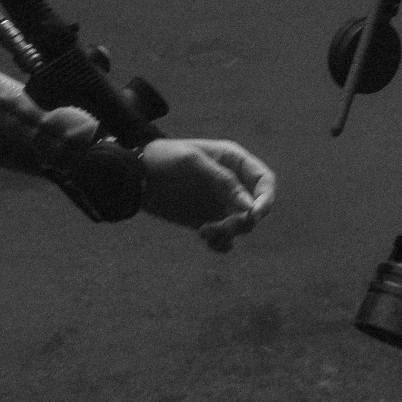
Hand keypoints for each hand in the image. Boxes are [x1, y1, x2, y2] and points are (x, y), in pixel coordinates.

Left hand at [138, 137, 276, 251]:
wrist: (134, 176)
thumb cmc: (163, 158)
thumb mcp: (193, 162)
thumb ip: (223, 181)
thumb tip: (250, 207)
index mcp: (234, 161)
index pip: (265, 181)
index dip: (266, 199)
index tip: (253, 214)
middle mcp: (232, 183)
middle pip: (256, 209)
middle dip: (243, 221)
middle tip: (221, 226)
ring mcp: (220, 204)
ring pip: (241, 226)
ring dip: (228, 232)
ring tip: (205, 231)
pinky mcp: (208, 220)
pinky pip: (225, 239)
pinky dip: (220, 242)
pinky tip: (203, 235)